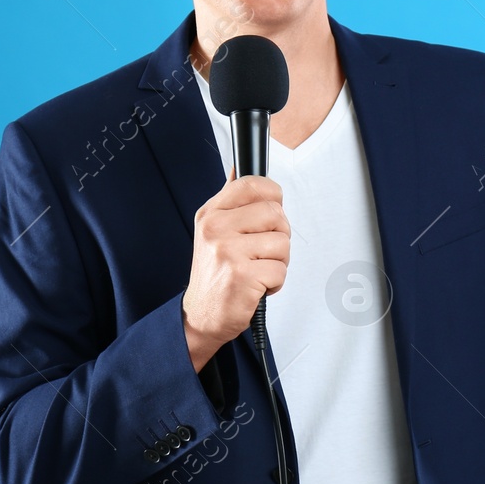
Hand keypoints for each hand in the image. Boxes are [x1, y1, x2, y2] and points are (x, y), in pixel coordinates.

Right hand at [180, 167, 289, 371]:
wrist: (201, 315)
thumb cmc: (215, 273)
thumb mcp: (214, 231)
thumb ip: (231, 201)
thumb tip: (239, 168)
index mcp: (211, 213)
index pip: (252, 184)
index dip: (273, 196)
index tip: (270, 214)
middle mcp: (216, 228)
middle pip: (276, 213)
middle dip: (280, 235)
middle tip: (263, 251)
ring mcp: (227, 251)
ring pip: (282, 243)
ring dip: (279, 262)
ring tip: (258, 270)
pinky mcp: (241, 276)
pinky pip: (281, 270)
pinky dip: (276, 282)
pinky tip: (257, 286)